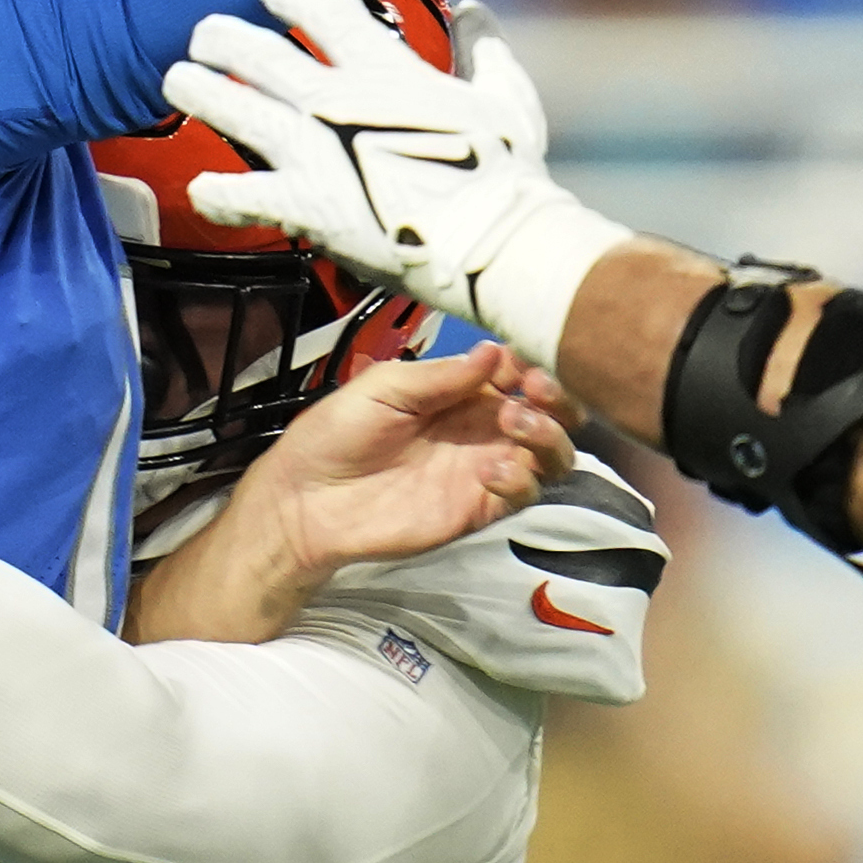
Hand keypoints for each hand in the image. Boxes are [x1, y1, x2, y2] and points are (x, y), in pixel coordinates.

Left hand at [129, 344, 576, 644]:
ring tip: (515, 426)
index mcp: (460, 391)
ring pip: (549, 455)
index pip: (519, 374)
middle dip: (556, 401)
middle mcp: (481, 428)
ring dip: (547, 437)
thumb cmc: (335, 433)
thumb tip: (497, 353)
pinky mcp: (478, 509)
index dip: (532, 368)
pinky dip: (522, 480)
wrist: (306, 501)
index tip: (525, 368)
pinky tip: (494, 470)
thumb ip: (441, 376)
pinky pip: (523, 495)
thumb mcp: (384, 387)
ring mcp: (483, 470)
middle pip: (549, 414)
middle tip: (535, 395)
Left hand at [162, 0, 629, 356]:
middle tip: (206, 35)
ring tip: (178, 80)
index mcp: (384, 69)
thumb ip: (484, 49)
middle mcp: (335, 100)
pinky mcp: (304, 205)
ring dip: (198, 90)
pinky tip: (204, 189)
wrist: (492, 242)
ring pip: (229, 106)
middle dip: (221, 36)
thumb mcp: (507, 98)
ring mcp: (312, 152)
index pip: (318, 5)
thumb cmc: (505, 173)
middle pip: (254, 50)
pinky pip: (236, 195)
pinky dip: (215, 193)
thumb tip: (474, 10)